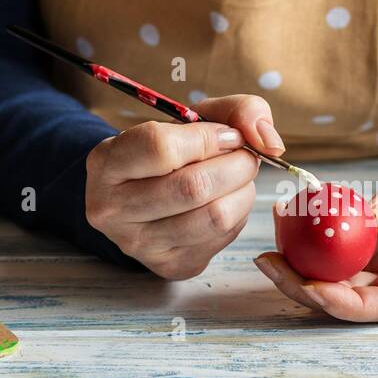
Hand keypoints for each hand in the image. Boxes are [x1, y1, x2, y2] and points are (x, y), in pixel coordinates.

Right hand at [86, 96, 284, 278]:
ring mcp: (139, 244)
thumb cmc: (169, 153)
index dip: (209, 138)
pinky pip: (222, 238)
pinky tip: (226, 202)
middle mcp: (112, 208)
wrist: (143, 199)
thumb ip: (236, 111)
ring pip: (214, 217)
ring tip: (239, 178)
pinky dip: (237, 214)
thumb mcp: (191, 119)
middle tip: (246, 157)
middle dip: (237, 165)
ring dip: (243, 192)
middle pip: (193, 187)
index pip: (161, 148)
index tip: (228, 136)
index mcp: (106, 162)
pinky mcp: (170, 265)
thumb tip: (270, 143)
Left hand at [254, 133, 377, 321]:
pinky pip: (332, 253)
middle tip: (270, 263)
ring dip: (298, 271)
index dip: (345, 305)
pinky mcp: (367, 246)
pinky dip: (306, 243)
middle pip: (350, 300)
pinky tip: (283, 220)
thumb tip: (375, 218)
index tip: (311, 286)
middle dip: (306, 291)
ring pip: (335, 282)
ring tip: (267, 249)